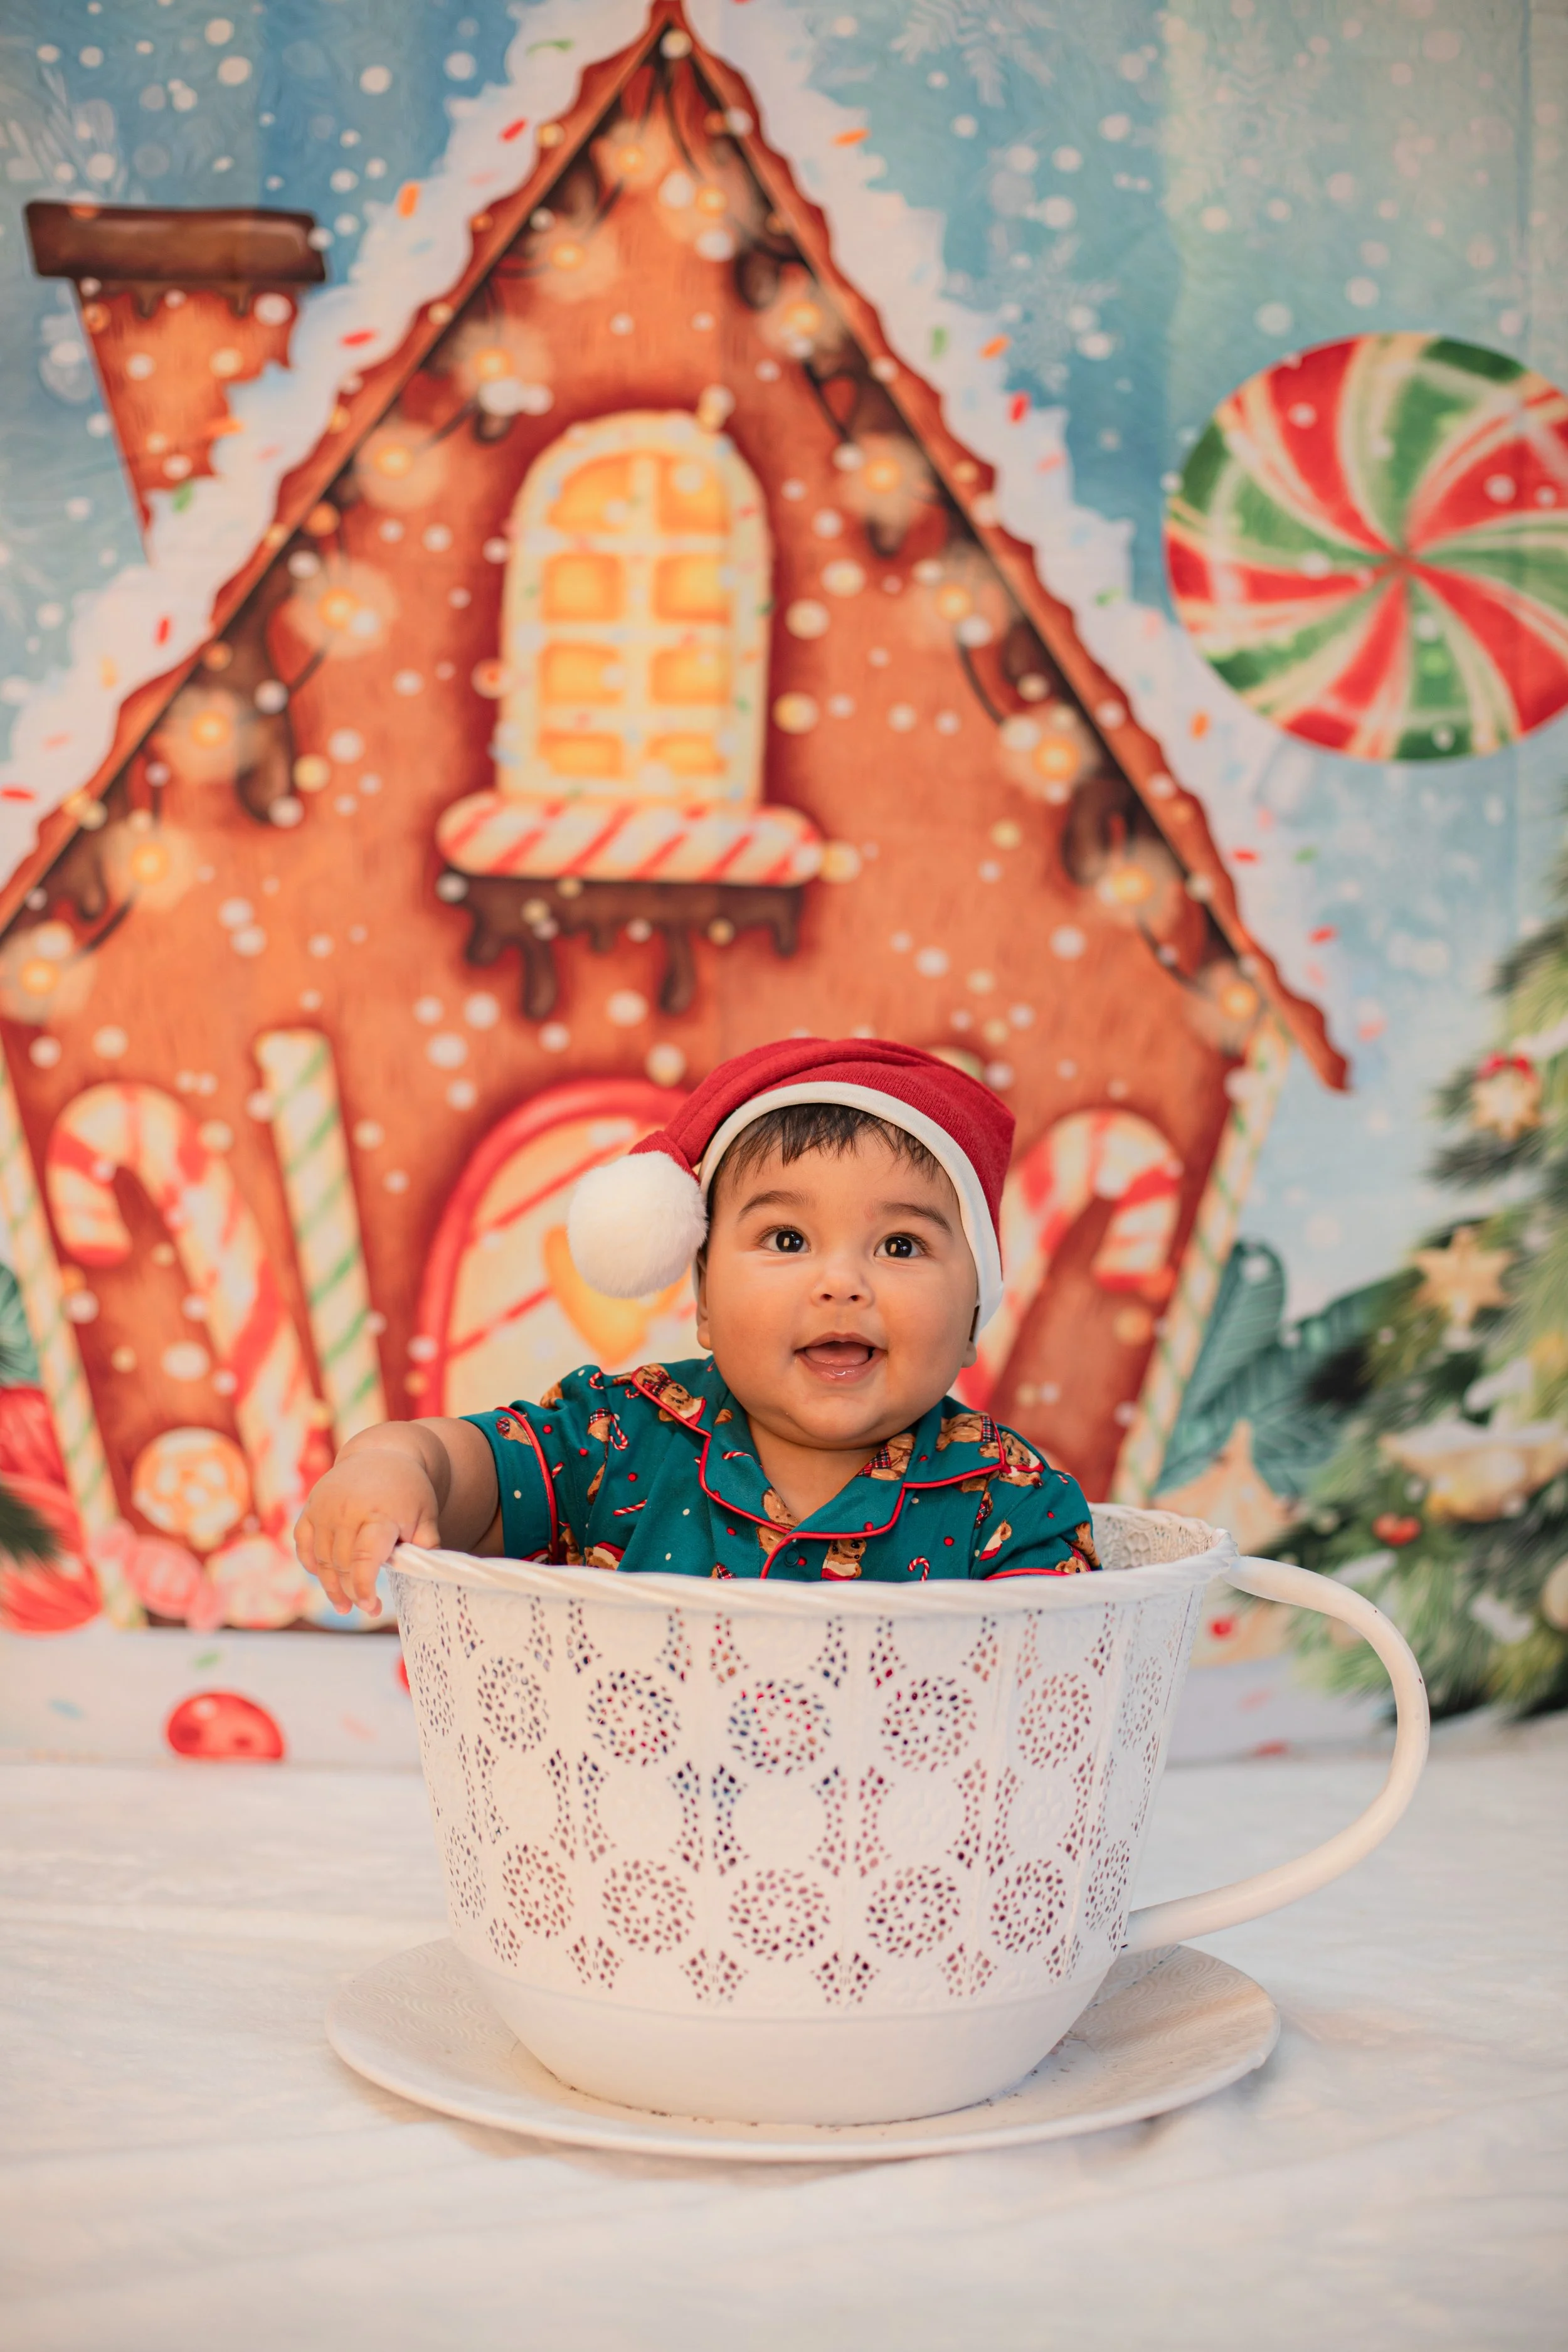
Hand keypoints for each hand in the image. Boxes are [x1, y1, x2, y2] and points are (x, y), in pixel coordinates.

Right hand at [294, 1448, 442, 1616]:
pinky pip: (303, 1544)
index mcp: (380, 1513)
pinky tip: (325, 1578)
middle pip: (342, 1564)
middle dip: (351, 1592)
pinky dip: (311, 1564)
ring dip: (330, 1586)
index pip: (365, 1558)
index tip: (371, 1607)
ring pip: (321, 1559)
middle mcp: (348, 1510)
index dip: (364, 1587)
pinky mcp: (311, 1508)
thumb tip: (428, 1575)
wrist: (383, 1454)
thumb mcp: (426, 1516)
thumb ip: (426, 1546)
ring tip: (343, 1605)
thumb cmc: (408, 1492)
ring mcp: (325, 1508)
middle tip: (364, 1609)